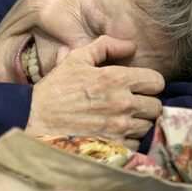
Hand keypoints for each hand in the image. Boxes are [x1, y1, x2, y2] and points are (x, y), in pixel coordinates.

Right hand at [25, 36, 164, 149]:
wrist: (34, 118)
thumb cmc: (56, 88)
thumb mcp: (76, 59)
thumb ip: (105, 46)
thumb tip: (130, 45)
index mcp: (116, 78)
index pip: (157, 81)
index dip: (149, 83)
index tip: (138, 86)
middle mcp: (123, 103)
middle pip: (156, 106)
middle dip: (145, 104)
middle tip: (130, 104)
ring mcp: (119, 127)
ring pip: (147, 126)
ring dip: (138, 123)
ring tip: (120, 120)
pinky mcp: (113, 145)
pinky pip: (135, 144)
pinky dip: (128, 140)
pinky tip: (113, 133)